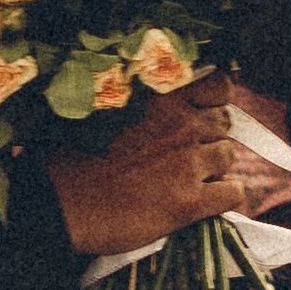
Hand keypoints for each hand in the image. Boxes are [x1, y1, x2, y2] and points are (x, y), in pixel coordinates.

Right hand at [45, 77, 236, 254]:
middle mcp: (180, 125)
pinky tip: (202, 201)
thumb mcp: (104, 109)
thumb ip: (141, 104)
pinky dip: (223, 196)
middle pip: (223, 123)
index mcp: (160, 98)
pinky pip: (233, 193)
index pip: (218, 86)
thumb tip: (164, 105)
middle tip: (185, 152)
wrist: (58, 203)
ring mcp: (188, 163)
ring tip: (186, 178)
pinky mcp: (190, 202)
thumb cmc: (69, 157)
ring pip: (227, 157)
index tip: (202, 112)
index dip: (215, 101)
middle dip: (209, 136)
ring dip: (213, 167)